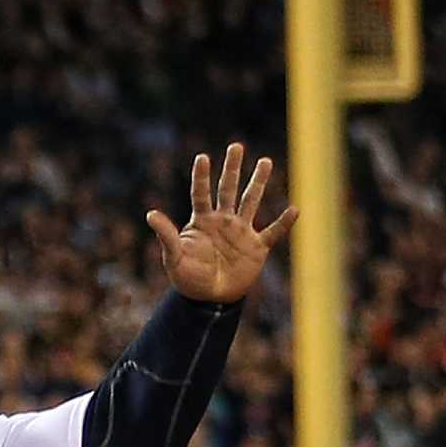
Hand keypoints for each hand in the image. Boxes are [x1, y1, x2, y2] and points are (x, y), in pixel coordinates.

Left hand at [146, 144, 298, 304]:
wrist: (210, 300)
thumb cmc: (188, 279)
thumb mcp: (174, 258)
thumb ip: (166, 236)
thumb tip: (150, 214)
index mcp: (202, 221)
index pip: (201, 194)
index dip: (201, 176)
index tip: (202, 157)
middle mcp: (223, 221)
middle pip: (227, 189)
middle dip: (232, 168)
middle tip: (236, 146)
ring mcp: (241, 232)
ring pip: (251, 202)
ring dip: (258, 182)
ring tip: (265, 161)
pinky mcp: (256, 248)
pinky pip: (273, 232)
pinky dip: (284, 222)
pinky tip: (295, 209)